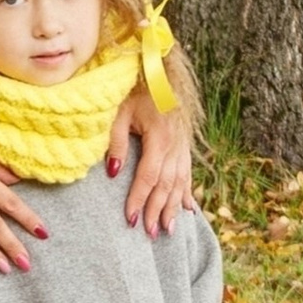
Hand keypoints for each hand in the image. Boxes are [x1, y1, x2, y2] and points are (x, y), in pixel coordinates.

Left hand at [108, 80, 194, 233]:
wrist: (159, 69)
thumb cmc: (134, 88)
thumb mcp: (119, 111)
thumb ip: (116, 141)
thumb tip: (113, 172)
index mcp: (159, 136)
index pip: (149, 176)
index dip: (140, 198)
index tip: (131, 218)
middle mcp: (175, 144)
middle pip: (167, 184)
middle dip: (158, 210)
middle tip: (150, 233)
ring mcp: (183, 144)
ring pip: (180, 182)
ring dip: (174, 207)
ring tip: (169, 230)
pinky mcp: (185, 143)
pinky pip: (188, 173)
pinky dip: (188, 192)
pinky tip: (189, 209)